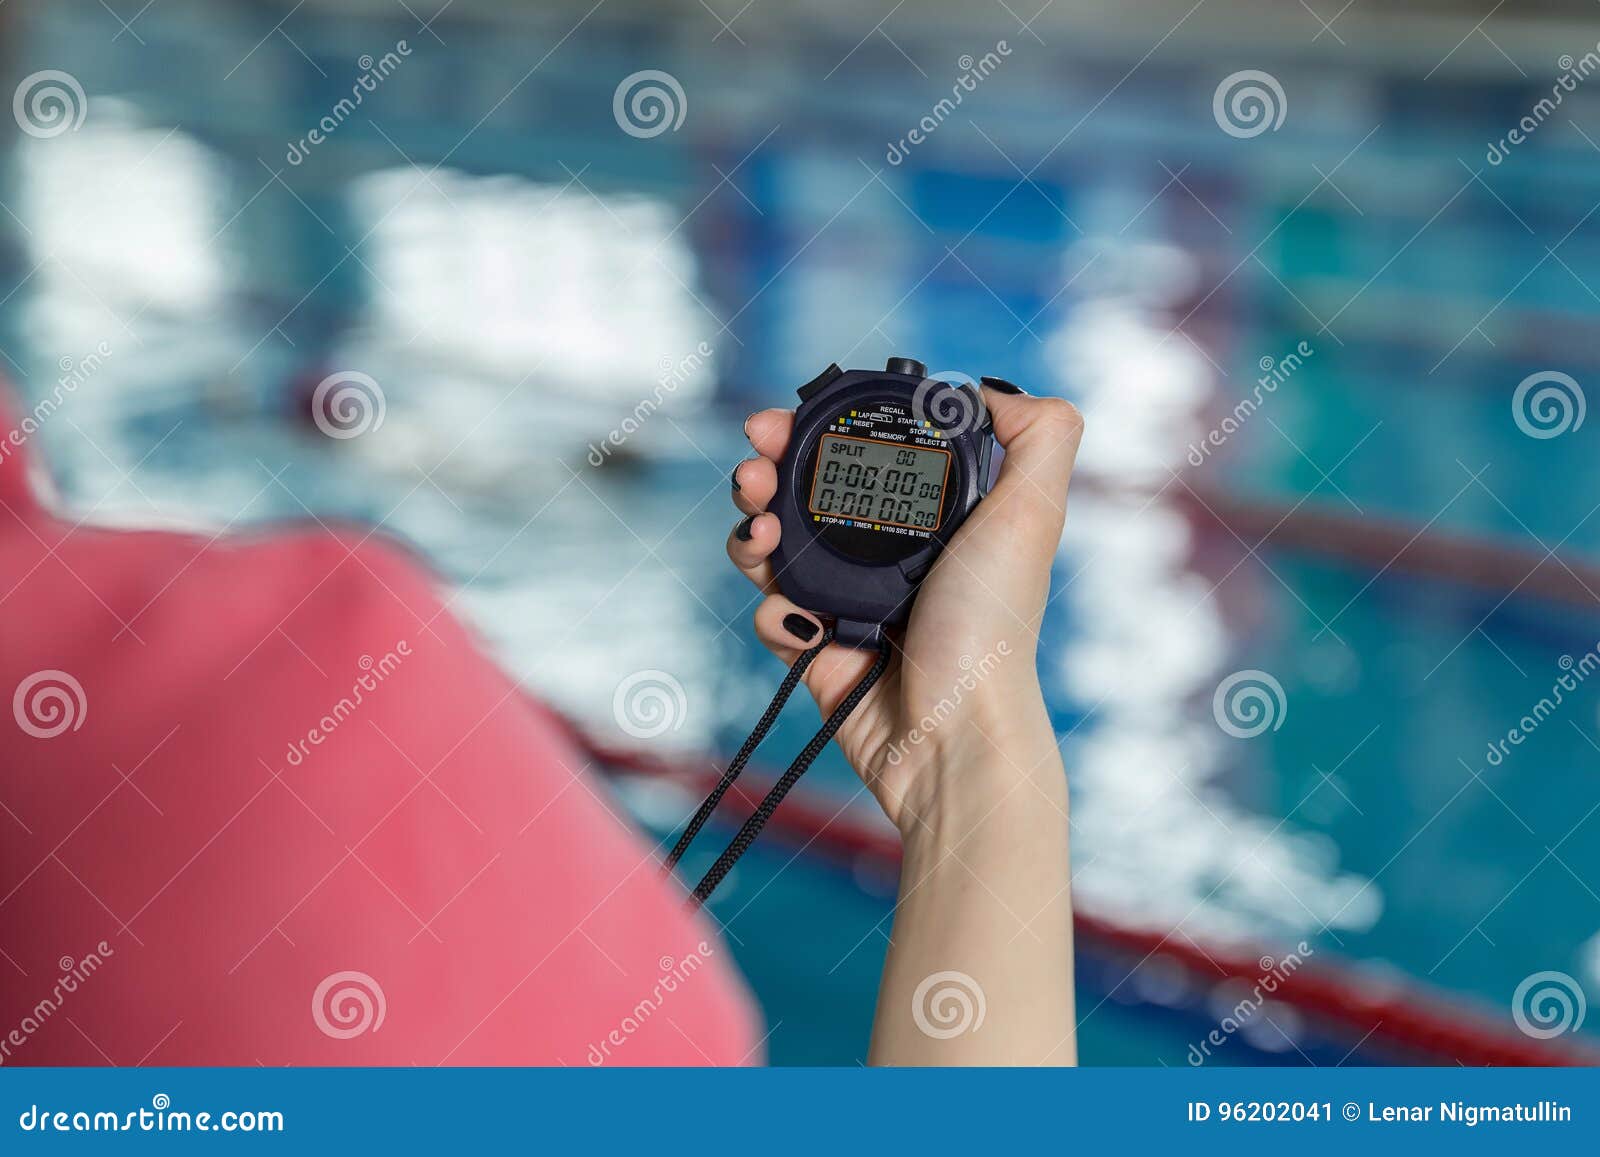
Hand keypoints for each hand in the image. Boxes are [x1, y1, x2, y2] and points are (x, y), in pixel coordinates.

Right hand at [726, 384, 1083, 833]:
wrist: (951, 736)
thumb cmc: (993, 628)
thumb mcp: (1033, 514)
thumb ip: (1039, 435)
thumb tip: (987, 390)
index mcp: (939, 515)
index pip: (867, 449)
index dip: (824, 426)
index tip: (790, 416)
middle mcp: (894, 554)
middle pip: (809, 490)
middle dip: (770, 468)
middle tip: (755, 465)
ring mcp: (854, 602)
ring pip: (778, 544)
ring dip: (752, 526)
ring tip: (754, 529)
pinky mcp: (821, 651)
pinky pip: (775, 614)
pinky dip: (774, 610)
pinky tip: (798, 619)